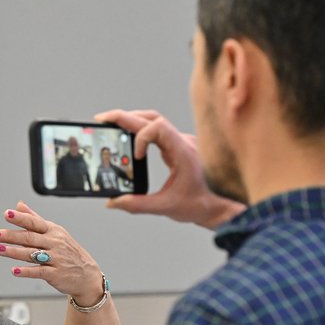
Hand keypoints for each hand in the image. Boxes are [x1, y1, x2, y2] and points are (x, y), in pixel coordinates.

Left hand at [0, 201, 105, 303]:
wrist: (87, 274)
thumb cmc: (67, 251)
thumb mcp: (54, 232)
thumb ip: (34, 219)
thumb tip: (18, 205)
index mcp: (53, 230)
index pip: (34, 222)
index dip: (20, 218)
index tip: (6, 214)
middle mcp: (54, 243)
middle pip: (29, 238)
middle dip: (10, 236)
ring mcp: (56, 258)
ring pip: (32, 254)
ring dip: (14, 252)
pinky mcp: (55, 274)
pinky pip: (39, 271)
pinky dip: (26, 271)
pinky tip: (14, 270)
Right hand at [94, 109, 245, 229]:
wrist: (223, 205)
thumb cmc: (201, 204)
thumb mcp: (167, 207)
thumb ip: (138, 205)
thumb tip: (113, 202)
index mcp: (183, 151)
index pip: (157, 128)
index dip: (141, 138)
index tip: (136, 158)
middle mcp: (183, 141)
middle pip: (151, 117)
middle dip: (125, 117)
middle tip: (101, 120)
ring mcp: (182, 142)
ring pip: (155, 120)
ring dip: (133, 120)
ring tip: (112, 125)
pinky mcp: (180, 147)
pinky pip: (159, 131)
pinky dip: (141, 130)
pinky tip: (130, 138)